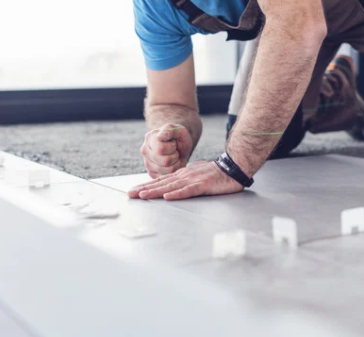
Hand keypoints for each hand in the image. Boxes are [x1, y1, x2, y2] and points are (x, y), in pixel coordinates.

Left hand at [128, 161, 244, 200]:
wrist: (233, 167)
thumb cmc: (216, 173)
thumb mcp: (196, 175)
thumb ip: (184, 180)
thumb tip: (172, 187)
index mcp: (182, 174)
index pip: (161, 181)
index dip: (146, 186)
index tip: (134, 191)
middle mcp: (184, 176)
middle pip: (161, 183)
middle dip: (145, 189)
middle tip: (130, 194)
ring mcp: (193, 180)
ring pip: (171, 187)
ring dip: (156, 192)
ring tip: (143, 196)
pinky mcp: (203, 185)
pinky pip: (188, 191)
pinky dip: (177, 194)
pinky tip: (168, 197)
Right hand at [140, 124, 192, 178]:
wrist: (179, 146)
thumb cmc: (178, 138)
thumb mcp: (179, 130)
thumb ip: (170, 130)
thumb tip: (162, 135)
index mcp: (149, 137)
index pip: (160, 149)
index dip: (172, 146)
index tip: (173, 142)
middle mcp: (145, 150)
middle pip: (165, 161)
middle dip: (175, 156)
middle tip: (174, 151)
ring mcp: (147, 163)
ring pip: (167, 170)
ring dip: (175, 163)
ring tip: (173, 156)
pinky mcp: (152, 173)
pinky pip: (167, 176)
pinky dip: (174, 170)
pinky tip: (172, 164)